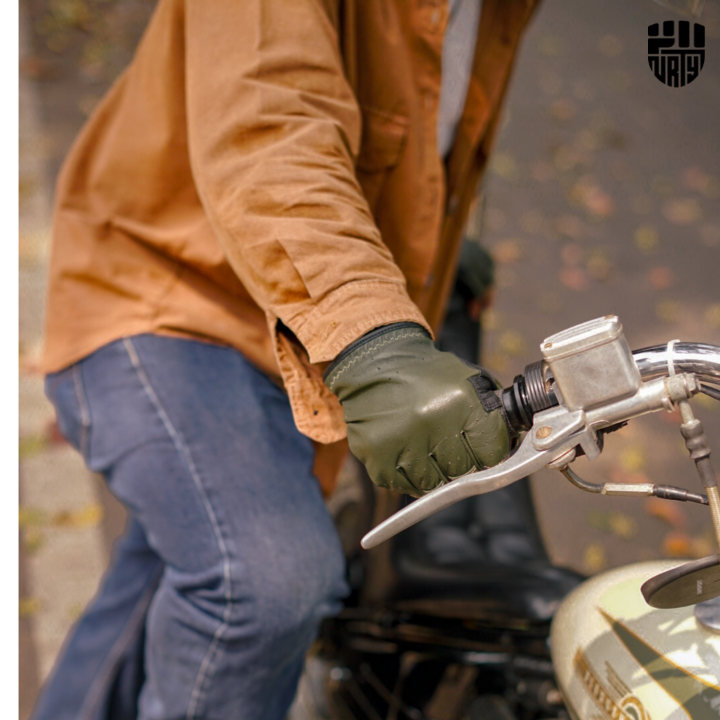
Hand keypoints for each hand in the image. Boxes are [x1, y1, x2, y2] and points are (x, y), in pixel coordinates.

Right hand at [324, 323, 511, 495]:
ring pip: (433, 484)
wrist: (374, 363)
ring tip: (425, 447)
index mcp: (460, 401)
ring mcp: (401, 441)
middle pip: (463, 471)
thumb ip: (490, 413)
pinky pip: (403, 486)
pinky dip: (406, 475)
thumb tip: (513, 445)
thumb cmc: (426, 375)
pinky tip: (404, 452)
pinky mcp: (378, 456)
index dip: (490, 452)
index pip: (492, 452)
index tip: (482, 449)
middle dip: (461, 462)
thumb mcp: (466, 381)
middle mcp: (431, 421)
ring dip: (433, 471)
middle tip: (449, 445)